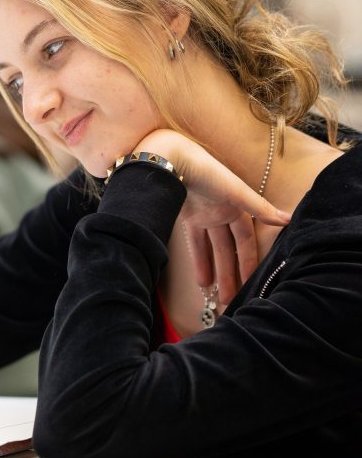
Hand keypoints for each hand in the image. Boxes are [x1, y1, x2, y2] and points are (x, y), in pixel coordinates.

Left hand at [134, 129, 290, 303]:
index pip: (245, 240)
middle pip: (227, 249)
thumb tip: (287, 220)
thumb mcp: (236, 192)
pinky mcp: (185, 217)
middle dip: (230, 273)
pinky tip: (200, 278)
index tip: (252, 283)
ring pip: (211, 249)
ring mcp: (203, 215)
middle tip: (231, 298)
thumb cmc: (206, 171)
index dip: (248, 261)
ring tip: (215, 294)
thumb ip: (259, 208)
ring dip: (213, 270)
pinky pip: (194, 243)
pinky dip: (198, 260)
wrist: (171, 159)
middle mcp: (221, 212)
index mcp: (236, 206)